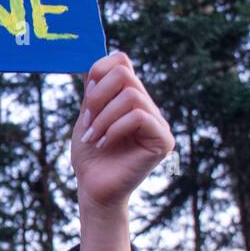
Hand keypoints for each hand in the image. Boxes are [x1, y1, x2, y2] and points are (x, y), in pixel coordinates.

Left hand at [71, 52, 173, 216]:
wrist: (93, 189)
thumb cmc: (90, 156)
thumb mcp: (87, 116)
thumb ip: (95, 90)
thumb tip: (99, 62)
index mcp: (130, 98)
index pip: (121, 61)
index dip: (98, 72)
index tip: (86, 100)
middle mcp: (148, 106)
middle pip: (124, 73)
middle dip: (98, 96)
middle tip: (87, 123)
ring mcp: (158, 123)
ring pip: (131, 96)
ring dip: (103, 117)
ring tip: (94, 137)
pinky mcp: (163, 140)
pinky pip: (139, 117)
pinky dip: (115, 128)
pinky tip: (105, 144)